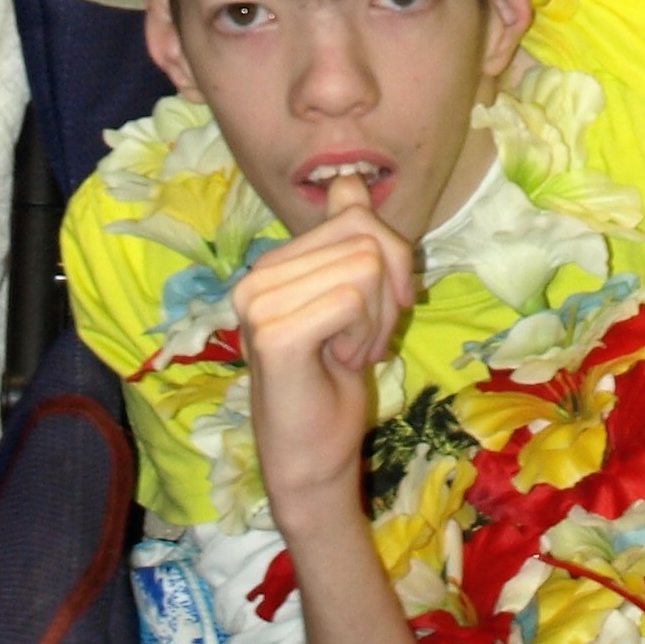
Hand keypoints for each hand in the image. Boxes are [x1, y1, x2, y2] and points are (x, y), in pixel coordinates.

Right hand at [233, 180, 413, 526]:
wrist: (312, 461)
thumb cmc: (332, 385)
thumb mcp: (353, 300)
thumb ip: (348, 242)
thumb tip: (348, 183)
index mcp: (272, 263)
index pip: (355, 215)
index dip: (388, 260)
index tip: (375, 309)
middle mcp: (256, 275)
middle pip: (366, 237)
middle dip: (387, 293)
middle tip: (362, 339)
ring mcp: (258, 302)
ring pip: (364, 267)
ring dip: (375, 321)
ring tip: (347, 353)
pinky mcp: (272, 332)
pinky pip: (351, 299)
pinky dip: (363, 336)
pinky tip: (338, 365)